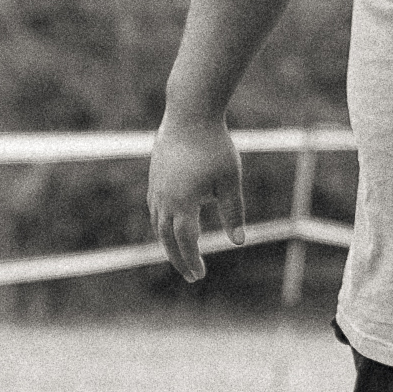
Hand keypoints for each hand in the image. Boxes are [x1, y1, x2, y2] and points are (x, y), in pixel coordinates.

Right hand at [147, 118, 241, 283]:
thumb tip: (238, 242)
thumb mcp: (230, 181)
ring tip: (182, 255)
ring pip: (157, 225)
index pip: (186, 242)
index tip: (200, 275)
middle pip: (166, 239)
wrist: (189, 114)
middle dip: (179, 259)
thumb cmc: (215, 147)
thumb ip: (233, 212)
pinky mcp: (154, 178)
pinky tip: (172, 227)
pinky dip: (162, 225)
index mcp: (183, 203)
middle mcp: (165, 199)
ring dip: (168, 244)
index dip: (192, 260)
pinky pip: (155, 210)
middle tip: (191, 276)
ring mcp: (156, 188)